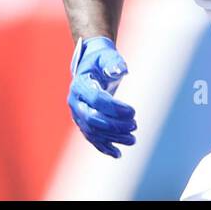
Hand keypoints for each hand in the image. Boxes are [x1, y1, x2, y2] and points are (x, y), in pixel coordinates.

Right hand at [67, 37, 136, 157]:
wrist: (90, 65)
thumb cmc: (100, 59)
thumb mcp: (106, 56)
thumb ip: (113, 61)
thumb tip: (120, 70)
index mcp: (79, 85)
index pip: (95, 99)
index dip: (114, 108)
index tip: (133, 111)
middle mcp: (75, 102)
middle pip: (92, 119)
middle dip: (114, 125)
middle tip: (135, 125)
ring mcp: (78, 114)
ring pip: (93, 132)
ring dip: (113, 138)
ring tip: (133, 140)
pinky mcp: (83, 122)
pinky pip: (92, 138)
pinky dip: (104, 147)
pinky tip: (118, 153)